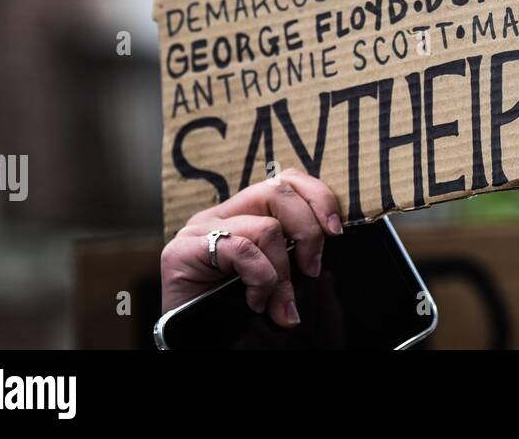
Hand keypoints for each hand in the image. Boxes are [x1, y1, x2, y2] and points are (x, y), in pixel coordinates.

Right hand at [159, 169, 343, 327]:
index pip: (287, 181)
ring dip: (282, 271)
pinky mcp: (183, 250)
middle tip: (312, 269)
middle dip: (307, 230)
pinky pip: (242, 250)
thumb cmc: (231, 307)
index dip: (318, 198)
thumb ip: (293, 253)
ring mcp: (199, 229)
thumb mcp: (271, 274)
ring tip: (280, 303)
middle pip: (279, 190)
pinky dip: (260, 278)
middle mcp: (220, 214)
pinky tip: (255, 302)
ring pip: (266, 226)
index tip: (336, 232)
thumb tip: (329, 245)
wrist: (187, 338)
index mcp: (243, 213)